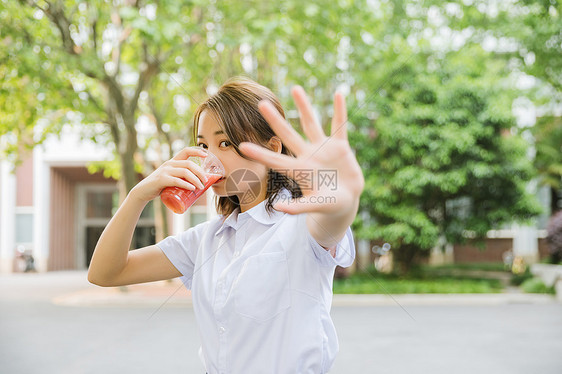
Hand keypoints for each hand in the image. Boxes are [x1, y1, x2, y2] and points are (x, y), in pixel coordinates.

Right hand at [130, 147, 208, 202]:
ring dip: (196, 180)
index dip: (197, 151)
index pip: (186, 151)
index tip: (206, 155)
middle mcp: (169, 164)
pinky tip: (192, 188)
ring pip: (185, 172)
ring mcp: (165, 171)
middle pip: (189, 164)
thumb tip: (199, 184)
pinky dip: (186, 185)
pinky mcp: (161, 180)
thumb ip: (181, 178)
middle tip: (206, 181)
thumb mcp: (171, 178)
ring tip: (201, 187)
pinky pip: (176, 181)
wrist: (143, 191)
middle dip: (200, 172)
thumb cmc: (160, 186)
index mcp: (172, 162)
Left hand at [239, 86, 364, 215]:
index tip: (242, 146)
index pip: (276, 160)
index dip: (260, 153)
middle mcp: (308, 156)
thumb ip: (299, 207)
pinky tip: (339, 94)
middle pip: (288, 135)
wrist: (346, 201)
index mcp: (299, 171)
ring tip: (295, 88)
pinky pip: (340, 126)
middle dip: (275, 120)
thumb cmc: (328, 206)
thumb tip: (279, 209)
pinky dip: (340, 111)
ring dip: (304, 106)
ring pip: (311, 123)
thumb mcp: (314, 206)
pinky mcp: (340, 147)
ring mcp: (323, 149)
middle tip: (261, 103)